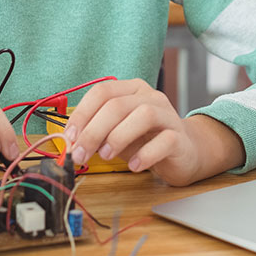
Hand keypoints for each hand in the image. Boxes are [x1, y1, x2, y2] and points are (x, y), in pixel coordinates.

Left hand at [63, 78, 242, 185]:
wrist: (185, 151)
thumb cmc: (146, 140)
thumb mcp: (117, 133)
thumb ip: (97, 134)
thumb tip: (71, 143)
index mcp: (131, 90)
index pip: (103, 92)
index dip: (82, 114)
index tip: (69, 138)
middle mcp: (150, 97)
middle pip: (118, 105)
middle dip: (94, 131)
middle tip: (81, 154)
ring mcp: (168, 115)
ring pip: (143, 115)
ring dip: (118, 136)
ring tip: (106, 156)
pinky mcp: (180, 137)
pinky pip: (165, 141)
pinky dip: (146, 154)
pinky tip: (134, 166)